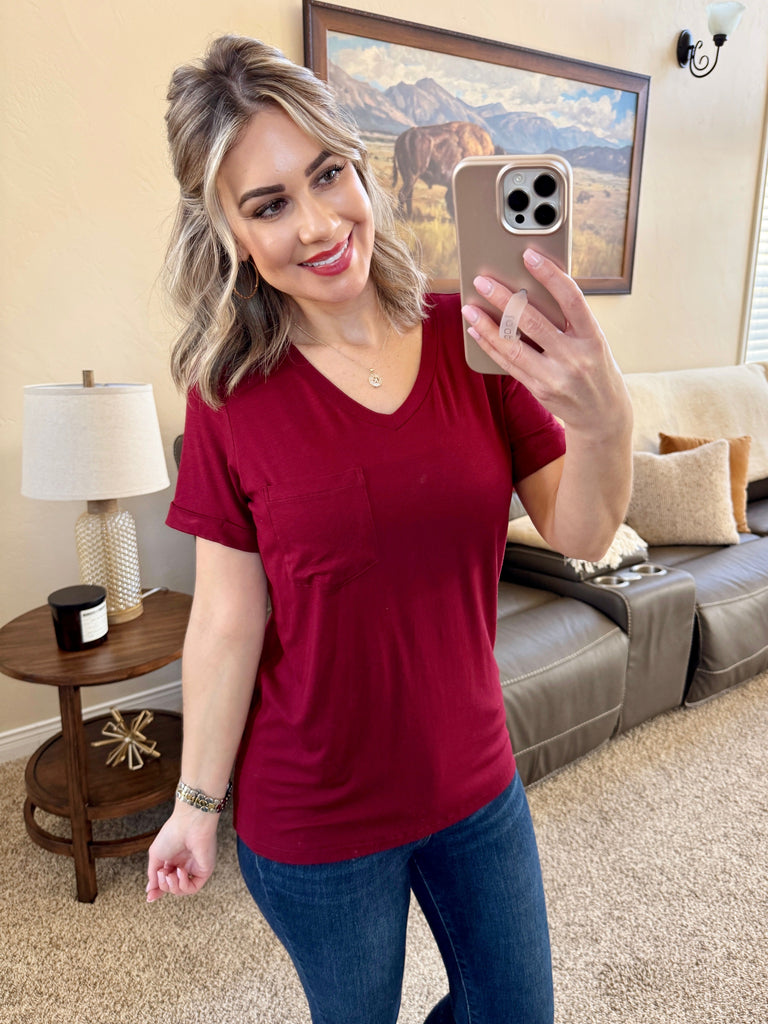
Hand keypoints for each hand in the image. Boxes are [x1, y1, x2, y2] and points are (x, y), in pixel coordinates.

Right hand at [146, 804, 218, 902]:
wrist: (189, 824)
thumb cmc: (172, 834)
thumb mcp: (155, 855)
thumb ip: (153, 874)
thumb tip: (150, 890)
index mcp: (173, 859)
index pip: (165, 880)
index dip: (158, 890)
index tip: (149, 897)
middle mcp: (184, 864)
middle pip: (172, 887)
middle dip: (163, 885)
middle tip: (162, 873)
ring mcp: (194, 868)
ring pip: (181, 890)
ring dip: (172, 886)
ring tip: (169, 873)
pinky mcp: (204, 870)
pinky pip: (193, 888)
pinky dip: (183, 884)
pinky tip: (180, 871)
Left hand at [461, 249, 630, 438]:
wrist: (603, 415)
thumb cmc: (596, 368)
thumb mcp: (594, 342)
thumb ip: (570, 320)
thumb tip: (532, 289)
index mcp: (593, 338)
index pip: (572, 299)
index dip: (550, 275)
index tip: (529, 256)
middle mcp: (575, 357)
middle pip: (534, 322)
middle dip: (504, 298)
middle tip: (482, 281)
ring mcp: (556, 377)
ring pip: (514, 346)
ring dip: (487, 325)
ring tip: (469, 308)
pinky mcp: (539, 390)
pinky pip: (509, 364)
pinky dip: (490, 346)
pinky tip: (476, 331)